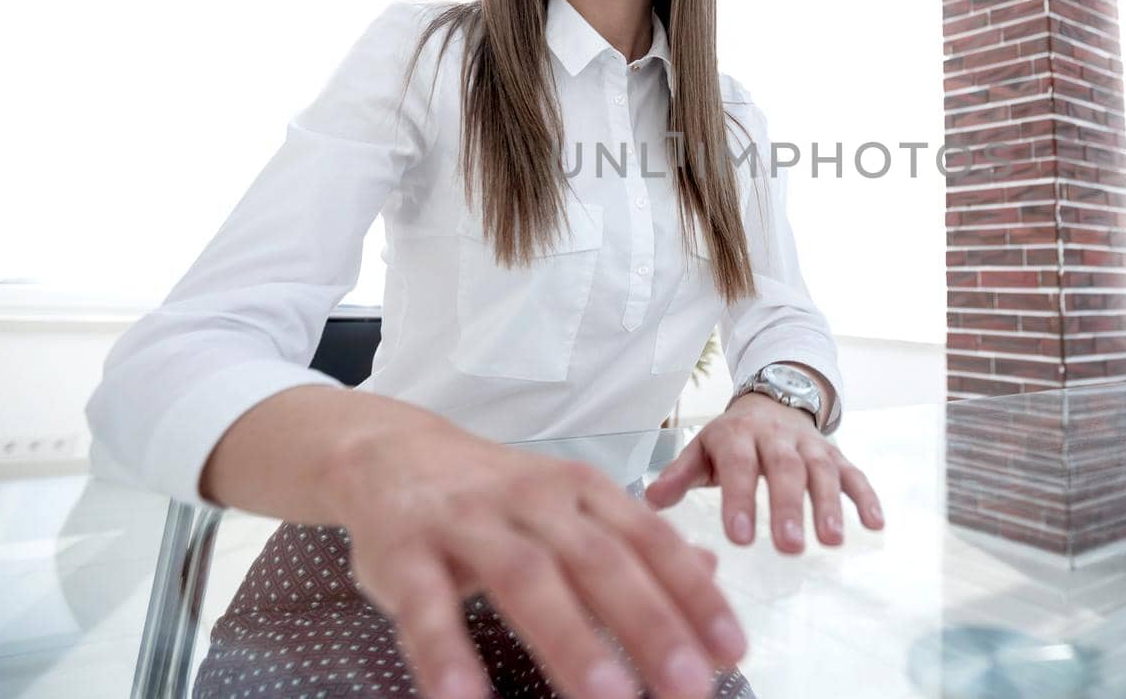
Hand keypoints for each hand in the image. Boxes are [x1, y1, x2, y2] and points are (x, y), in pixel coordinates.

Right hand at [328, 423, 746, 698]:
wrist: (391, 451)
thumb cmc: (496, 493)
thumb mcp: (570, 504)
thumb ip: (633, 540)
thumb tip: (709, 574)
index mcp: (581, 489)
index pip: (650, 540)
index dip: (693, 594)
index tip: (733, 649)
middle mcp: (533, 499)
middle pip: (600, 560)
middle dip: (649, 624)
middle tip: (691, 686)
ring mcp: (468, 521)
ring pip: (526, 578)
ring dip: (571, 640)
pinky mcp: (404, 551)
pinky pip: (426, 608)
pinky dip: (447, 655)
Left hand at [644, 393, 886, 552]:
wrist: (773, 399)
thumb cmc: (732, 440)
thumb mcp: (701, 449)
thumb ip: (679, 475)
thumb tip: (650, 501)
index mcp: (737, 436)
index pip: (738, 467)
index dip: (739, 499)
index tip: (739, 537)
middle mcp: (776, 438)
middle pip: (784, 469)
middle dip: (788, 507)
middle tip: (789, 547)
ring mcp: (809, 445)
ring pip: (821, 471)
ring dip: (829, 504)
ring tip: (831, 540)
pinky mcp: (835, 453)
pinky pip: (854, 472)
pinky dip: (866, 496)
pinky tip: (875, 524)